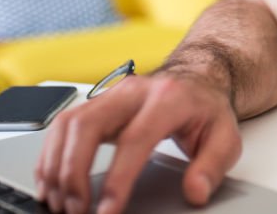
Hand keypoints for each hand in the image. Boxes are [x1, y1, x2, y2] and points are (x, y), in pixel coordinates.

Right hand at [34, 74, 240, 213]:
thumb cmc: (206, 108)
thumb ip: (212, 166)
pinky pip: (62, 126)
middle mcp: (133, 91)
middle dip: (73, 173)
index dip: (117, 178)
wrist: (196, 77)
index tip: (107, 211)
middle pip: (88, 126)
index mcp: (168, 98)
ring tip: (61, 204)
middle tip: (76, 211)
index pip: (135, 139)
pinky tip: (52, 184)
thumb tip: (195, 192)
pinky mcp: (96, 103)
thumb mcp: (225, 137)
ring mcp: (111, 94)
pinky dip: (51, 157)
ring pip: (68, 124)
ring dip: (56, 167)